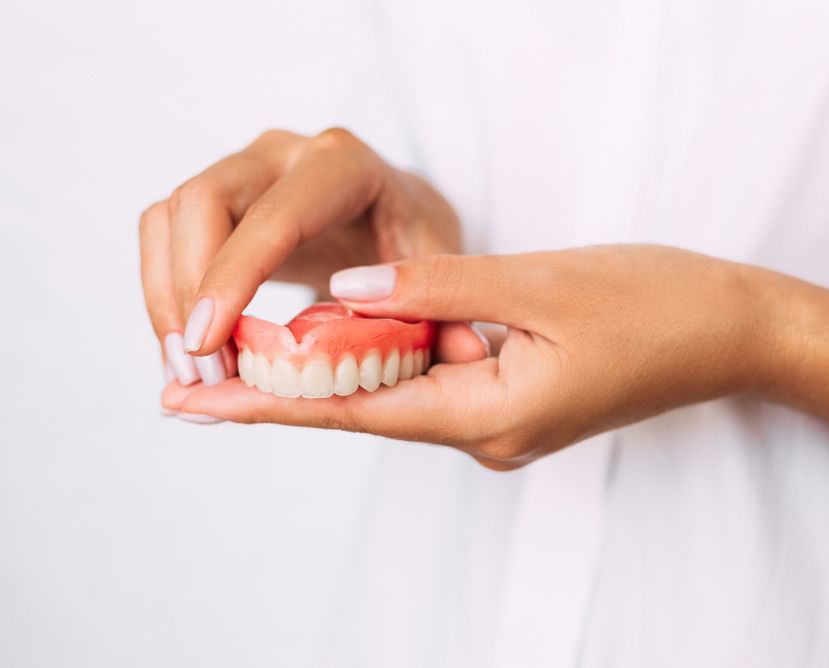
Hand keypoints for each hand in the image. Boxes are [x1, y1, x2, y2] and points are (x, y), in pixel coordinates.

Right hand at [139, 128, 472, 391]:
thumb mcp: (443, 272)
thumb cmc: (419, 244)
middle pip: (201, 202)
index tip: (209, 342)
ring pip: (169, 217)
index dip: (234, 275)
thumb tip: (468, 351)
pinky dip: (163, 296)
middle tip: (202, 372)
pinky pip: (165, 237)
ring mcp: (244, 170)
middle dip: (188, 291)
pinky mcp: (218, 200)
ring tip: (188, 373)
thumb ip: (449, 306)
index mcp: (346, 167)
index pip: (277, 213)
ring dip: (164, 298)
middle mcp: (285, 155)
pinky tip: (188, 351)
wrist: (395, 220)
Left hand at [171, 245, 779, 468]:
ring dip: (325, 378)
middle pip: (364, 411)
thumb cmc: (656, 306)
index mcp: (491, 414)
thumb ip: (438, 288)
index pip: (356, 412)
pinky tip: (341, 345)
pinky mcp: (516, 397)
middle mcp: (488, 431)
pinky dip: (379, 363)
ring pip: (395, 396)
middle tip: (192, 378)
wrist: (733, 329)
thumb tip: (346, 292)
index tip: (195, 404)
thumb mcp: (541, 284)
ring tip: (247, 357)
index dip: (269, 405)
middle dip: (280, 395)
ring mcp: (503, 419)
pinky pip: (430, 383)